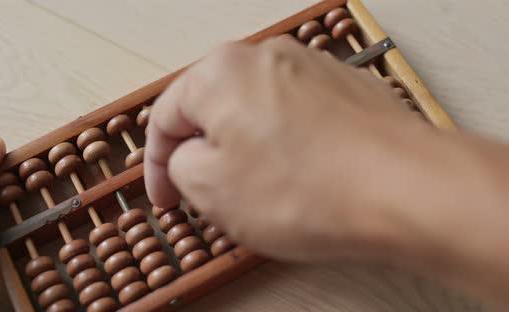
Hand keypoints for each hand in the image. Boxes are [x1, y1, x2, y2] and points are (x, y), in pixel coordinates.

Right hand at [145, 37, 508, 308]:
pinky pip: (296, 119)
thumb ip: (180, 167)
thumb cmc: (310, 188)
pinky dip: (286, 148)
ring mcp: (310, 70)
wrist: (404, 188)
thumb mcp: (211, 189)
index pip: (166, 118)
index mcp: (219, 72)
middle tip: (206, 195)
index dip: (158, 166)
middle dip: (205, 156)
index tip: (166, 197)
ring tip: (262, 194)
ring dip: (247, 152)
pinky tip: (299, 180)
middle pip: (214, 111)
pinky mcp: (344, 89)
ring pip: (256, 115)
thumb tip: (189, 159)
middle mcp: (265, 58)